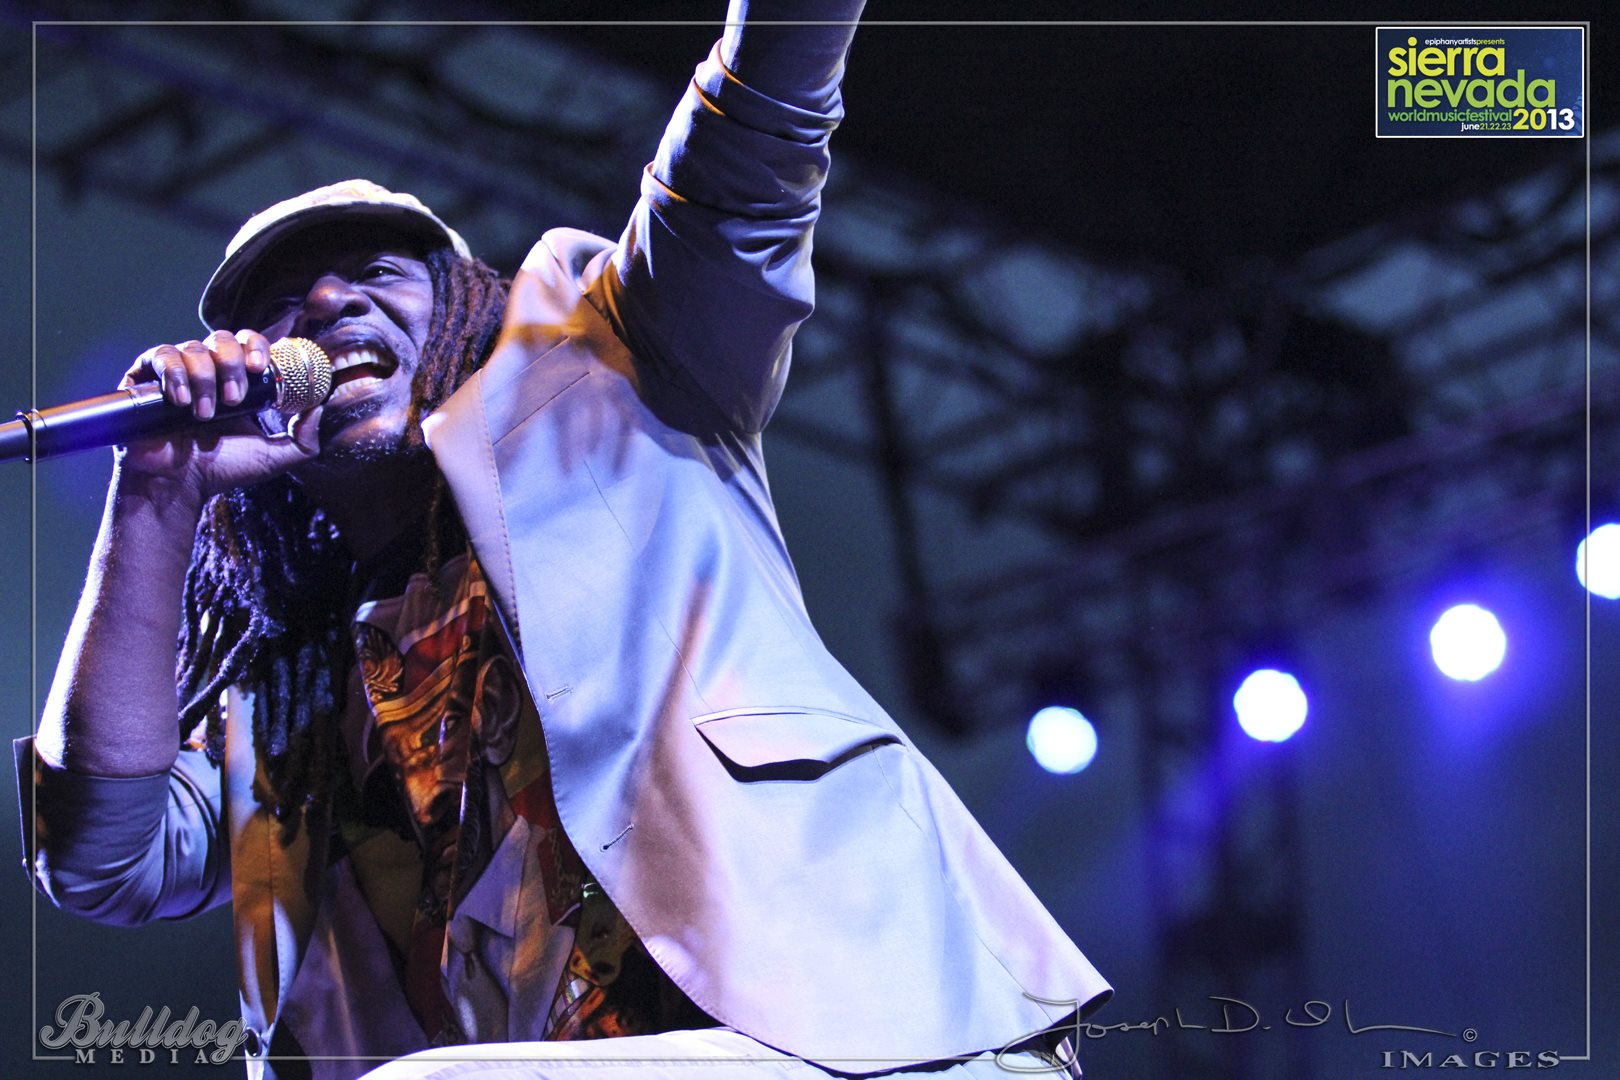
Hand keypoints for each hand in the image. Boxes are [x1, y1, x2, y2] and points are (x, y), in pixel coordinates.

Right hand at [115, 329, 323, 502]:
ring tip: (204, 415)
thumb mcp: (272, 457)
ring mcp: (176, 373)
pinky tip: (180, 400)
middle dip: (232, 364)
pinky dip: (174, 373)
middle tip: (233, 399)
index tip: (260, 366)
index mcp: (236, 382)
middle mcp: (206, 371)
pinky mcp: (145, 378)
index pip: (249, 344)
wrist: (176, 486)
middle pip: (223, 339)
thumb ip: (304, 440)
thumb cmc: (220, 471)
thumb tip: (321, 407)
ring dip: (205, 378)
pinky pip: (160, 355)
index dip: (256, 347)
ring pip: (193, 348)